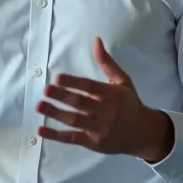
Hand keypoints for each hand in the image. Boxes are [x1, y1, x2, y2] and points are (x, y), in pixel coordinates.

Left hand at [36, 38, 173, 161]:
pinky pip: (73, 138)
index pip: (90, 87)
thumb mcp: (123, 81)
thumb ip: (107, 62)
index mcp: (113, 95)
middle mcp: (107, 112)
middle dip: (62, 96)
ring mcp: (100, 129)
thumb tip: (96, 40)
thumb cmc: (129, 104)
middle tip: (46, 89)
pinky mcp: (93, 142)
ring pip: (75, 121)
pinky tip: (40, 130)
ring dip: (55, 114)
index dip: (73, 82)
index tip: (57, 77)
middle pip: (81, 103)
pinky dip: (56, 136)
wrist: (143, 134)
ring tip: (39, 105)